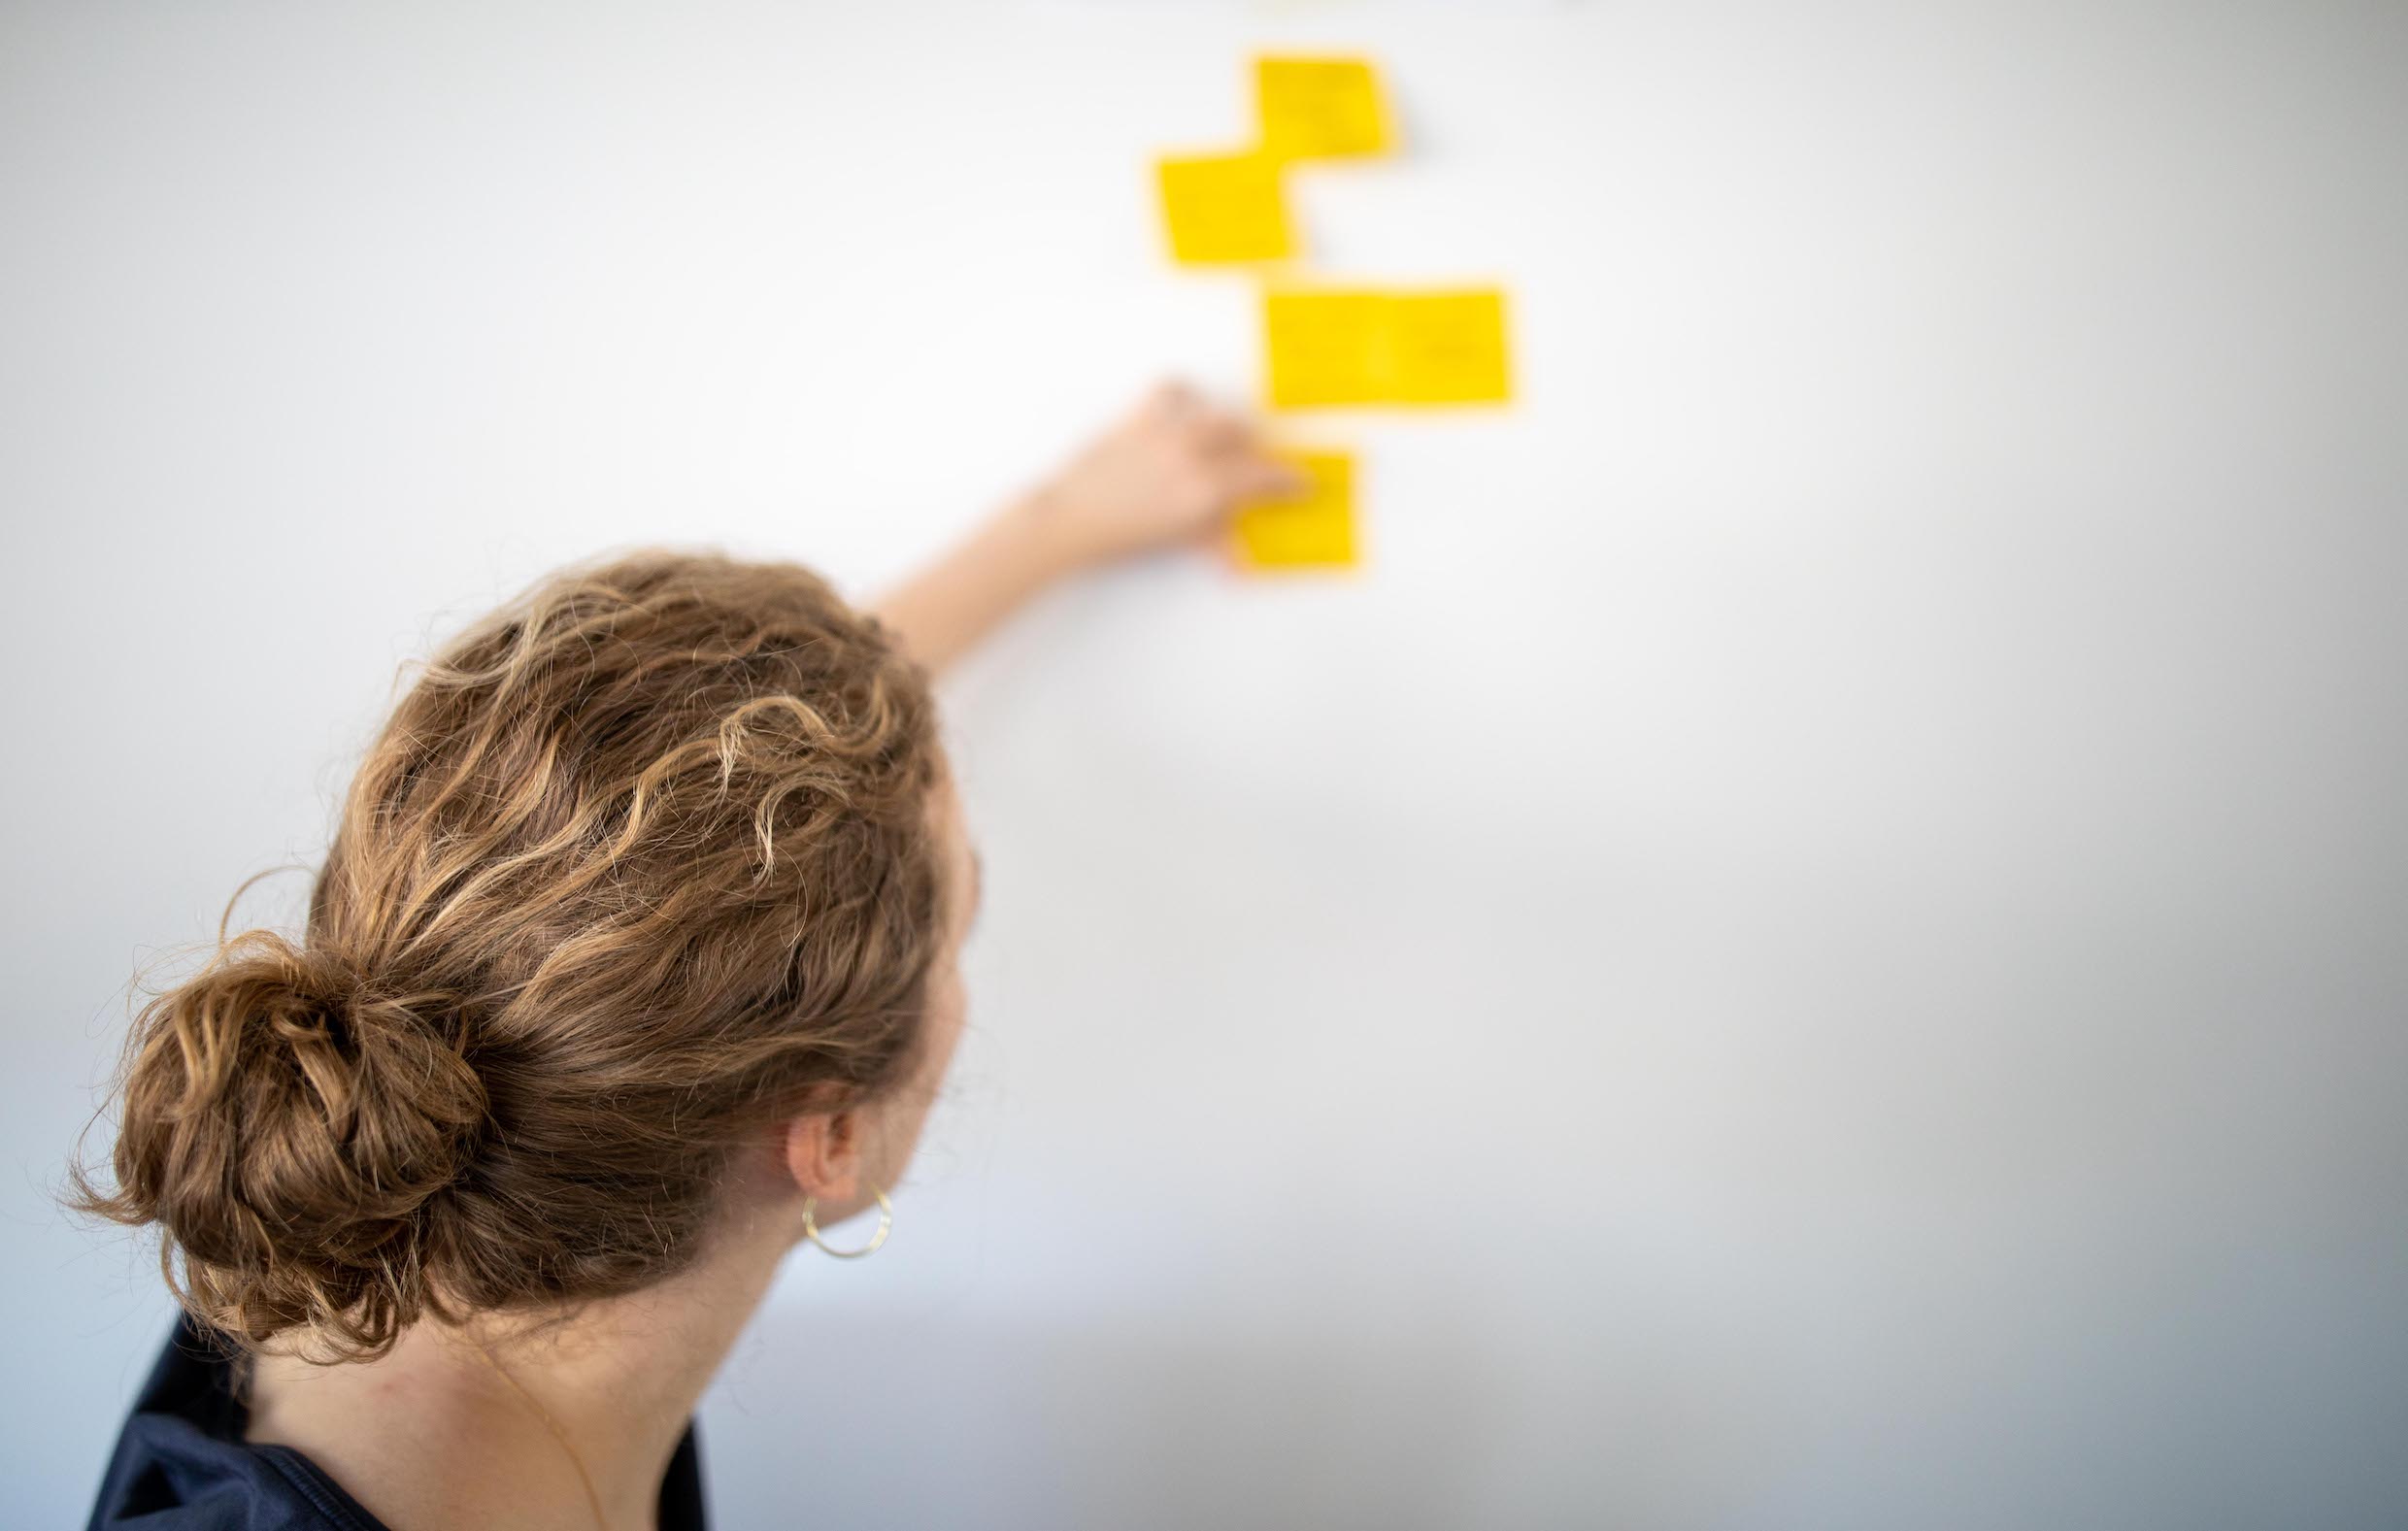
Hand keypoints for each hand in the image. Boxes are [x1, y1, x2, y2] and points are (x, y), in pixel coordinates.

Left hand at [1017, 380, 1306, 571]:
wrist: (1070, 520)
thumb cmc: (1121, 536)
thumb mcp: (1178, 540)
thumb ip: (1214, 538)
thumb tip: (1239, 556)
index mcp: (1204, 488)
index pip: (1263, 476)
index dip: (1290, 479)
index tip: (1303, 483)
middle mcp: (1189, 454)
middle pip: (1245, 439)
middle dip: (1258, 453)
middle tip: (1260, 469)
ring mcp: (1164, 432)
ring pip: (1217, 415)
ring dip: (1230, 428)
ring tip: (1229, 442)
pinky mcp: (1138, 418)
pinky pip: (1171, 391)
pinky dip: (1186, 395)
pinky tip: (1189, 407)